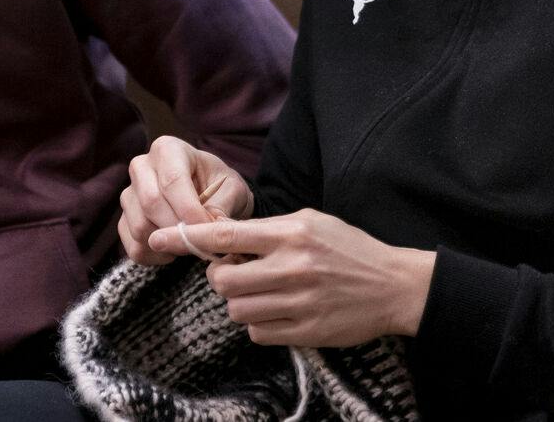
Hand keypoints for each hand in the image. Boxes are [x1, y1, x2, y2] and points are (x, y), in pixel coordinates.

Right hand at [117, 135, 253, 265]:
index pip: (172, 181)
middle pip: (151, 203)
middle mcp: (141, 167)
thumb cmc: (220, 186)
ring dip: (169, 244)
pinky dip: (158, 256)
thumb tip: (208, 228)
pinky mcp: (124, 221)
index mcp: (168, 149)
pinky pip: (135, 247)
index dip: (190, 211)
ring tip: (190, 241)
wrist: (209, 195)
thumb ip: (222, 206)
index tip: (208, 230)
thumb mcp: (232, 189)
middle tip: (201, 240)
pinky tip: (175, 249)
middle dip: (179, 228)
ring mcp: (129, 195)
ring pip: (140, 227)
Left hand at [148, 209, 435, 346]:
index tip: (159, 237)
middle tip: (239, 273)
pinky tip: (279, 311)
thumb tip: (224, 238)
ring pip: (237, 309)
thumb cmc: (349, 248)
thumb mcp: (311, 222)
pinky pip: (258, 333)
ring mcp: (299, 301)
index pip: (225, 234)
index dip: (186, 237)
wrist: (394, 286)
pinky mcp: (306, 331)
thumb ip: (268, 229)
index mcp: (290, 233)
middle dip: (223, 278)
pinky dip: (260, 324)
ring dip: (241, 302)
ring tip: (263, 293)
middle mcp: (291, 266)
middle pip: (223, 279)